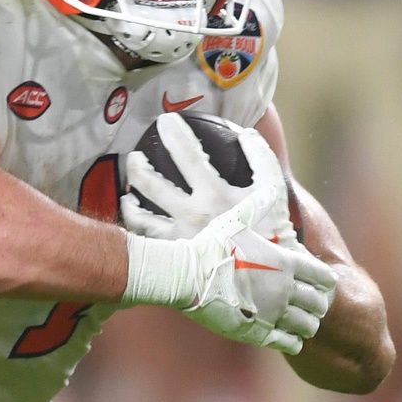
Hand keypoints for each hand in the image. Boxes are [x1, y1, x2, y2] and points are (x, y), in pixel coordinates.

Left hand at [121, 113, 297, 245]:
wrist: (268, 281)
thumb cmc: (271, 233)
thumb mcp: (273, 191)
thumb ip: (260, 157)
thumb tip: (245, 132)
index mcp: (215, 195)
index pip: (188, 155)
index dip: (175, 134)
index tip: (166, 120)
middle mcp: (191, 215)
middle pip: (150, 182)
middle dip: (138, 163)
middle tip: (135, 155)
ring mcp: (178, 238)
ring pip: (138, 214)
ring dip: (130, 195)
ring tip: (128, 187)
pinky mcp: (172, 258)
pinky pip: (143, 239)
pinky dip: (133, 224)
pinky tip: (132, 215)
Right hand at [180, 198, 336, 354]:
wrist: (183, 276)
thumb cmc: (209, 247)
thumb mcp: (236, 221)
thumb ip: (258, 205)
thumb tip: (272, 185)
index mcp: (287, 263)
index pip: (325, 277)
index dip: (323, 281)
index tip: (315, 282)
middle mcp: (286, 289)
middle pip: (320, 304)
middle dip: (317, 305)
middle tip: (307, 305)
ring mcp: (273, 313)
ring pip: (308, 326)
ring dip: (305, 324)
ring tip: (297, 323)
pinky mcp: (257, 332)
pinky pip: (289, 343)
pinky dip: (292, 341)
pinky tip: (285, 337)